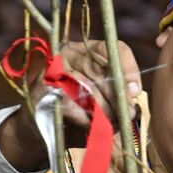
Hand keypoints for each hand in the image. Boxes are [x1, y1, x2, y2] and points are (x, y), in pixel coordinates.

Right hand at [0, 39, 141, 172]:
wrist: (38, 124)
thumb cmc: (75, 108)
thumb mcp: (101, 96)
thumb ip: (118, 92)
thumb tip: (134, 96)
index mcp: (88, 50)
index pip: (114, 48)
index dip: (128, 68)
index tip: (134, 91)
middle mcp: (71, 52)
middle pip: (103, 71)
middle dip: (118, 96)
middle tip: (128, 114)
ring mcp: (54, 68)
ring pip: (88, 87)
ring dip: (102, 110)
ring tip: (110, 124)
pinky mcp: (43, 87)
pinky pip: (71, 102)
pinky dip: (83, 117)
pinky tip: (88, 124)